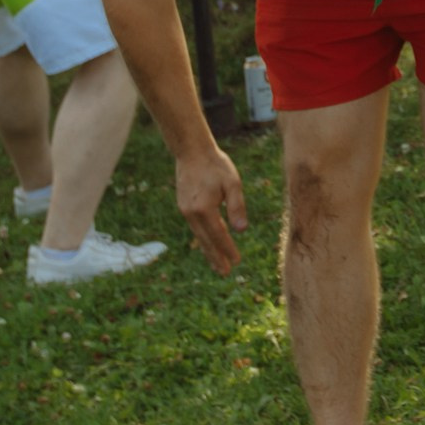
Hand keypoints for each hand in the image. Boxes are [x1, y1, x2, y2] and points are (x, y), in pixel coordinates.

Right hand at [174, 143, 248, 274]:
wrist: (192, 152)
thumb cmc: (216, 165)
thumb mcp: (232, 182)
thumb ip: (237, 206)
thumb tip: (242, 230)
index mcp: (204, 208)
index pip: (219, 235)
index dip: (228, 249)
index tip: (237, 262)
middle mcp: (192, 213)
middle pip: (206, 241)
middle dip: (216, 257)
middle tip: (225, 273)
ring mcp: (185, 211)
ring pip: (199, 236)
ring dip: (208, 251)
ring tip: (217, 265)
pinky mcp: (183, 207)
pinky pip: (195, 228)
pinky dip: (203, 239)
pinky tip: (208, 244)